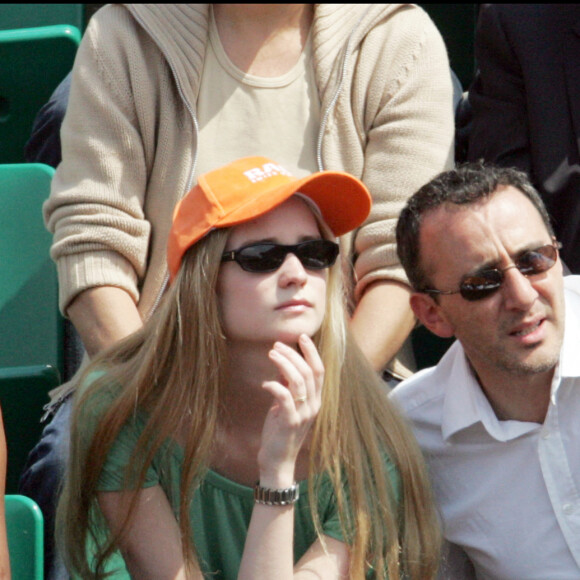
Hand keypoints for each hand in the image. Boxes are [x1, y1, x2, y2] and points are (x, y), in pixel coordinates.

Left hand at [258, 334, 323, 487]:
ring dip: (284, 364)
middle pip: (309, 372)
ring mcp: (303, 414)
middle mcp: (313, 405)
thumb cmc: (280, 430)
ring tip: (271, 354)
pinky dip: (275, 386)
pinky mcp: (289, 422)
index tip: (301, 337)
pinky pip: (284, 398)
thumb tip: (282, 361)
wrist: (278, 461)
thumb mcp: (286, 404)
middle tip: (278, 345)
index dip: (312, 352)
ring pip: (298, 382)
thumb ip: (288, 385)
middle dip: (294, 354)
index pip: (320, 370)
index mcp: (315, 400)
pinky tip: (265, 382)